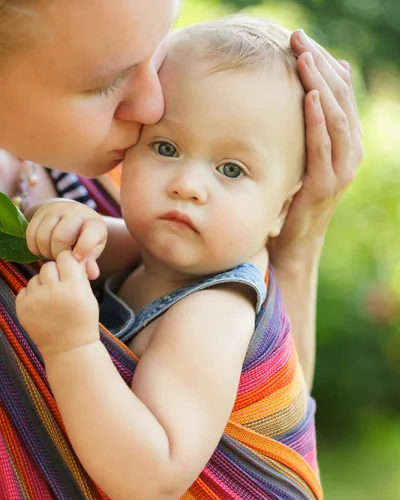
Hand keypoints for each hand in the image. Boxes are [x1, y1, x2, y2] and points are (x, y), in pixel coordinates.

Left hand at [16, 250, 98, 356]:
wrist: (68, 347)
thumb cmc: (83, 321)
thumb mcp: (89, 296)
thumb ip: (81, 275)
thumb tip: (76, 255)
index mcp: (74, 288)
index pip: (65, 258)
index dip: (68, 263)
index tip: (70, 270)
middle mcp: (53, 292)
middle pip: (48, 266)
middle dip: (55, 273)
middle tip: (60, 287)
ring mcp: (35, 300)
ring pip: (35, 277)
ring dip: (43, 284)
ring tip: (51, 300)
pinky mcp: (22, 308)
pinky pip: (25, 289)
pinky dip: (32, 295)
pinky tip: (42, 306)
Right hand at [26, 200, 107, 279]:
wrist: (75, 217)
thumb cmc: (86, 237)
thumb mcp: (93, 249)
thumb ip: (90, 261)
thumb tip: (91, 274)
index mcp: (93, 223)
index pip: (88, 237)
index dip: (81, 251)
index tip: (77, 258)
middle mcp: (75, 211)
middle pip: (60, 238)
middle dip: (58, 254)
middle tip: (61, 259)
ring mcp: (56, 209)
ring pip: (43, 236)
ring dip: (45, 251)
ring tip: (52, 254)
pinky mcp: (40, 211)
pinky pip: (31, 232)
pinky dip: (34, 246)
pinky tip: (42, 250)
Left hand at [269, 30, 362, 263]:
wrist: (295, 241)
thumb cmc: (296, 196)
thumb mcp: (306, 155)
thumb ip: (315, 125)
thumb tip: (321, 84)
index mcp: (347, 142)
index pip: (341, 93)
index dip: (324, 63)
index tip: (301, 40)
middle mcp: (350, 154)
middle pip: (341, 100)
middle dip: (320, 67)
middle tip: (298, 40)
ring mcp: (340, 171)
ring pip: (336, 120)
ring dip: (320, 86)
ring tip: (304, 59)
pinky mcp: (324, 187)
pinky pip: (323, 149)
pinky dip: (317, 122)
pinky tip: (308, 97)